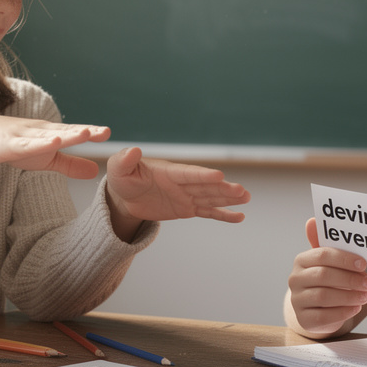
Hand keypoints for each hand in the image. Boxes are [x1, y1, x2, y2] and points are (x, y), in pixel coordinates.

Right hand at [0, 115, 108, 178]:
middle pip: (65, 132)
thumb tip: (96, 172)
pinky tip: (51, 143)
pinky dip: (38, 144)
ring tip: (84, 134)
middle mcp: (40, 131)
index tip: (108, 133)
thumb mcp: (45, 159)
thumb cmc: (14, 145)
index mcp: (50, 134)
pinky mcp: (8, 145)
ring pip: (47, 136)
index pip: (73, 132)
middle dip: (84, 131)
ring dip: (65, 135)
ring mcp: (24, 136)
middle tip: (104, 131)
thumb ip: (70, 165)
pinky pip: (25, 145)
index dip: (91, 132)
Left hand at [104, 147, 250, 228]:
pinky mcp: (188, 209)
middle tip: (242, 191)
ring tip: (246, 197)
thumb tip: (133, 150)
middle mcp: (183, 183)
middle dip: (224, 189)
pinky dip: (224, 215)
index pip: (189, 174)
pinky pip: (208, 213)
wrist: (126, 197)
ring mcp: (187, 196)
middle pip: (206, 187)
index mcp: (170, 172)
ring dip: (229, 199)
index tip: (219, 176)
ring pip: (211, 198)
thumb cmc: (124, 179)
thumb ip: (126, 160)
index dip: (203, 176)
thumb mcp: (119, 169)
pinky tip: (240, 217)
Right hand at [287, 218, 366, 335]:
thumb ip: (329, 244)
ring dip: (348, 296)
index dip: (344, 259)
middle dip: (350, 279)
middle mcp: (295, 279)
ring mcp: (297, 300)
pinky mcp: (304, 319)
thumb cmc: (332, 279)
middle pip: (323, 276)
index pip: (322, 255)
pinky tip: (356, 308)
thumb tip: (312, 220)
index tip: (364, 264)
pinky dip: (343, 312)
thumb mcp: (332, 262)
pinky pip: (323, 317)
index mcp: (302, 260)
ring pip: (323, 297)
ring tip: (365, 296)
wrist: (323, 308)